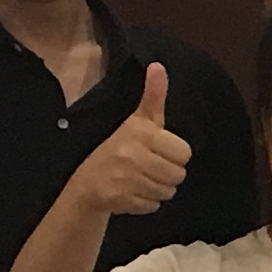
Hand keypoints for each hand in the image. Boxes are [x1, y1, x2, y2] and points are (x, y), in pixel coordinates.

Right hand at [74, 66, 192, 218]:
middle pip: (179, 174)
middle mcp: (132, 154)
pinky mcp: (119, 198)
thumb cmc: (120, 148)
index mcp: (141, 132)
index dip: (174, 155)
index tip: (156, 151)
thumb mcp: (139, 121)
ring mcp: (125, 178)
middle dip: (168, 174)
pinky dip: (146, 202)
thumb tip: (158, 66)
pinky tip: (131, 192)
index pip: (185, 153)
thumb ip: (154, 96)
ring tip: (140, 179)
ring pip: (168, 192)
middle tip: (148, 168)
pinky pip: (154, 205)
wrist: (86, 184)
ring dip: (158, 189)